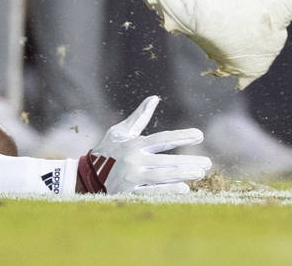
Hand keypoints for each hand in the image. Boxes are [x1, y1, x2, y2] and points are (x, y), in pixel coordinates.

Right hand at [76, 96, 208, 194]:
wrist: (84, 177)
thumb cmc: (106, 151)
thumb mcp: (119, 132)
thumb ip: (139, 117)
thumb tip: (154, 98)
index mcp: (134, 145)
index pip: (162, 139)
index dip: (182, 137)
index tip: (200, 135)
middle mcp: (134, 161)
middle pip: (167, 161)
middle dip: (188, 161)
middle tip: (208, 163)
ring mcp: (131, 178)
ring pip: (162, 177)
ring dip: (183, 175)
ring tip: (200, 173)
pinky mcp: (129, 193)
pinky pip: (152, 192)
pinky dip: (168, 191)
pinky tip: (184, 189)